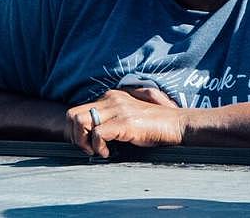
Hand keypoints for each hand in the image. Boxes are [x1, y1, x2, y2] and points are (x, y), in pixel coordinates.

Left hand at [65, 89, 185, 157]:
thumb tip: (92, 130)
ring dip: (83, 141)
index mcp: (111, 96)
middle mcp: (112, 99)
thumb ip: (111, 116)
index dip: (75, 131)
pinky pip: (97, 134)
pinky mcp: (125, 122)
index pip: (77, 110)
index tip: (86, 144)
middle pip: (72, 115)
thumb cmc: (154, 125)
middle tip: (88, 149)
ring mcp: (118, 109)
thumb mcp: (128, 115)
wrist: (176, 124)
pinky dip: (97, 147)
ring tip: (96, 150)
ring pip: (81, 122)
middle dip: (74, 136)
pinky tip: (108, 152)